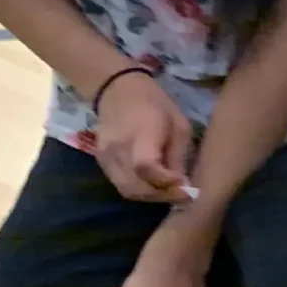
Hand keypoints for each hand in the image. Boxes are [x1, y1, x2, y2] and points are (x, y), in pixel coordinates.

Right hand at [93, 71, 194, 204]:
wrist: (116, 90)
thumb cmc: (154, 104)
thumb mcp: (178, 125)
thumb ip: (178, 156)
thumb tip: (183, 185)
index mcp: (140, 133)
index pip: (145, 167)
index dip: (166, 182)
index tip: (185, 185)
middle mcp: (118, 148)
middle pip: (136, 186)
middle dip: (163, 196)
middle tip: (183, 195)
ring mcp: (105, 157)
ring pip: (127, 191)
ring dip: (151, 197)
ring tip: (170, 191)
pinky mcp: (101, 162)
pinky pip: (121, 185)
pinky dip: (139, 191)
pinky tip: (154, 185)